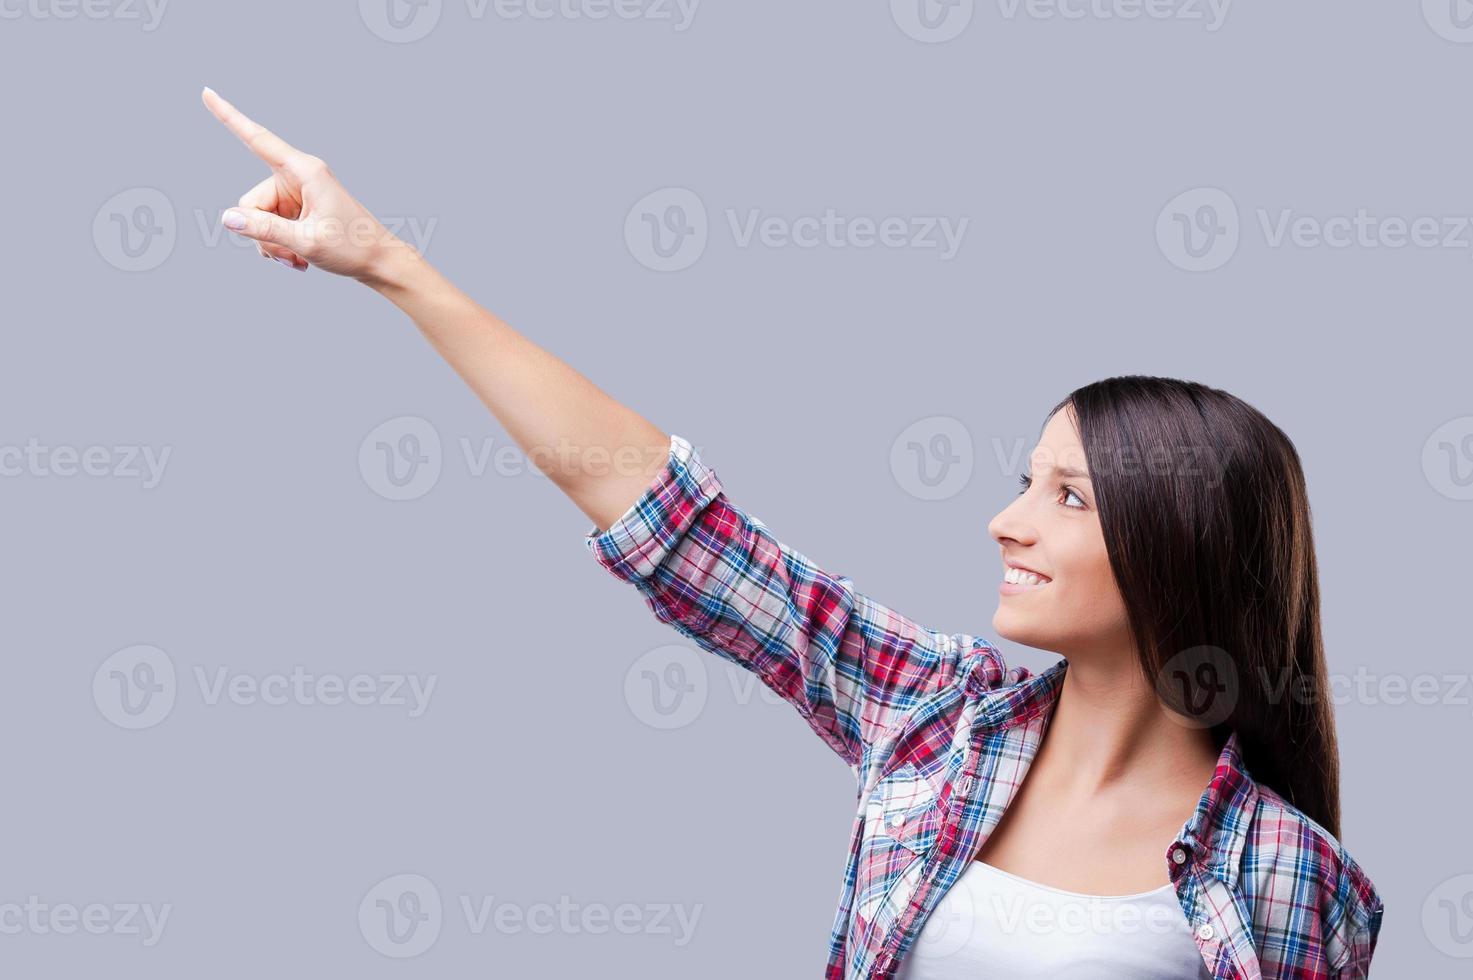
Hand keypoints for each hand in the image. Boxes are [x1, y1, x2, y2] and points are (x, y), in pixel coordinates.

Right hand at [201, 86, 413, 283]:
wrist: (379, 262)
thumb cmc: (352, 248)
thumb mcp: (306, 242)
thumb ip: (265, 230)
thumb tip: (227, 219)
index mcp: (304, 171)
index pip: (257, 139)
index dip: (228, 116)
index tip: (207, 92)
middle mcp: (298, 176)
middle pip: (252, 202)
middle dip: (261, 233)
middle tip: (288, 255)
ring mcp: (297, 193)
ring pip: (258, 218)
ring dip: (272, 244)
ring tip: (297, 259)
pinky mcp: (297, 208)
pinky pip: (269, 225)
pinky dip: (278, 245)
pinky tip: (298, 258)